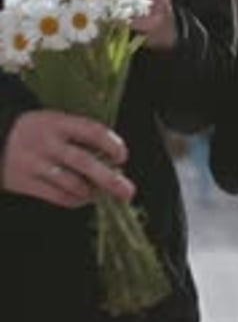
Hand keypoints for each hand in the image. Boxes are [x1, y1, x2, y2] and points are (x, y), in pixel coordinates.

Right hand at [0, 110, 134, 207]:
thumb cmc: (33, 130)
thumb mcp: (53, 121)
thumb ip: (78, 134)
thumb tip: (108, 156)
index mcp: (57, 122)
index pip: (92, 131)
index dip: (111, 144)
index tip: (122, 156)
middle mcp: (48, 143)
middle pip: (84, 162)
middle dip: (109, 178)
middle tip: (128, 190)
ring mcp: (35, 164)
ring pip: (71, 183)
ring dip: (91, 191)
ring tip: (101, 194)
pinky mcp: (26, 183)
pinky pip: (57, 196)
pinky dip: (74, 200)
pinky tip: (83, 198)